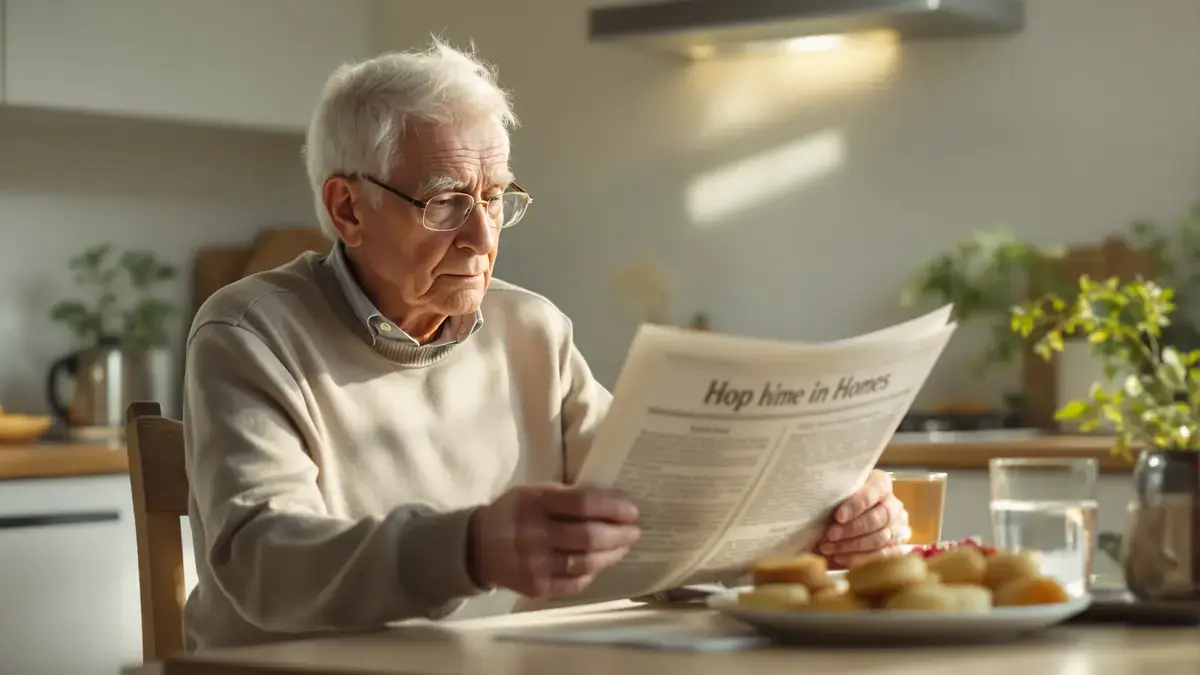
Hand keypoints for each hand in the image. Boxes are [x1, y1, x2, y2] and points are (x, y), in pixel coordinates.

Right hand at [468, 483, 640, 596]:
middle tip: (634, 532)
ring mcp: (535, 565)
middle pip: (590, 537)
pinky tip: (600, 564)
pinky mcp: (536, 587)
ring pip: (586, 563)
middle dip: (620, 534)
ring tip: (623, 547)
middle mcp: (534, 535)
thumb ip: (566, 496)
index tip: (632, 511)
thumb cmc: (513, 513)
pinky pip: (575, 582)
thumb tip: (611, 503)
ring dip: (612, 555)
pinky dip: (592, 572)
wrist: (476, 547)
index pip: (583, 504)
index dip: (613, 507)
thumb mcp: (533, 492)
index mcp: (534, 504)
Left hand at [818, 469, 909, 567]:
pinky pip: (881, 557)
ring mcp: (898, 527)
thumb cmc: (840, 500)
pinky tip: (840, 558)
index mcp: (881, 484)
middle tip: (830, 536)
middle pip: (878, 518)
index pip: (875, 491)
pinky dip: (859, 559)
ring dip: (852, 546)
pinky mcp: (896, 547)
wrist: (853, 515)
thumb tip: (817, 502)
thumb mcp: (838, 491)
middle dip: (851, 529)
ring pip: (879, 539)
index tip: (838, 516)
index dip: (857, 505)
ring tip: (829, 549)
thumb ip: (835, 494)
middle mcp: (894, 505)